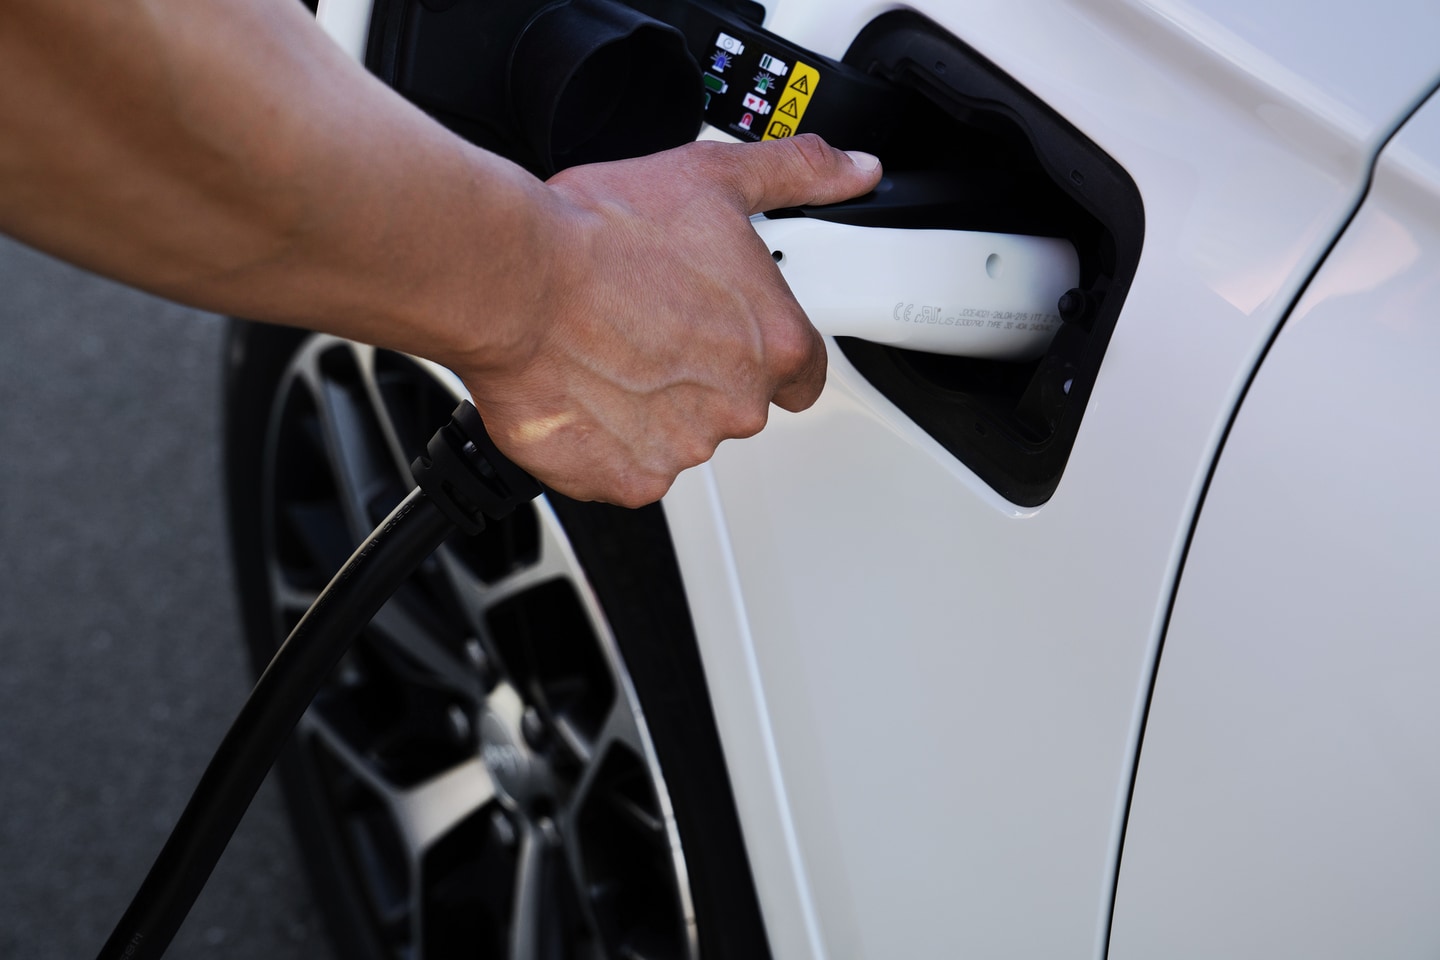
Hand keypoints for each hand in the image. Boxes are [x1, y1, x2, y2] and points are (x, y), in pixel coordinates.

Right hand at [456, 134, 881, 506]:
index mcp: (774, 344)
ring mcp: (683, 448)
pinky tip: (585, 391)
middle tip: (649, 325)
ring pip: (680, 434)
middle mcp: (738, 405)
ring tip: (607, 350)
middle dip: (700, 371)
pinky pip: (628, 467)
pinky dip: (607, 439)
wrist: (512, 282)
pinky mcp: (628, 479)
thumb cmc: (601, 235)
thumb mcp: (713, 178)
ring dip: (652, 405)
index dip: (766, 347)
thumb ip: (796, 174)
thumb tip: (853, 169)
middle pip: (737, 401)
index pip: (805, 370)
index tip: (728, 330)